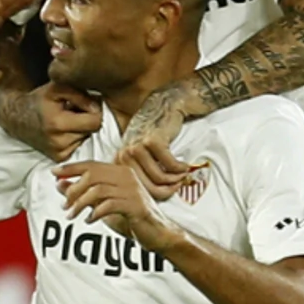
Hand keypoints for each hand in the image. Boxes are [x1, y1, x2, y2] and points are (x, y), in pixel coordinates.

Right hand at [22, 83, 101, 160]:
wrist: (17, 117)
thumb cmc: (39, 100)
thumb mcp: (57, 88)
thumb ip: (80, 94)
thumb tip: (98, 107)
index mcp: (57, 124)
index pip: (95, 122)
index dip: (94, 110)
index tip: (84, 104)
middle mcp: (58, 142)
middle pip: (92, 130)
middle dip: (87, 119)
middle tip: (73, 111)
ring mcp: (58, 153)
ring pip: (86, 138)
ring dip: (80, 128)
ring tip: (66, 120)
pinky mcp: (58, 158)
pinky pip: (78, 146)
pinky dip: (74, 137)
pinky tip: (63, 130)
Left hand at [53, 161, 179, 250]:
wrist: (158, 234)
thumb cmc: (130, 217)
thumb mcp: (103, 204)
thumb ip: (84, 193)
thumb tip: (59, 184)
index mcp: (120, 172)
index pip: (91, 164)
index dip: (71, 168)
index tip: (54, 173)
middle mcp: (127, 177)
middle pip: (92, 175)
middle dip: (73, 189)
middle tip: (64, 206)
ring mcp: (132, 190)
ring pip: (97, 190)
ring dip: (80, 204)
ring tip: (72, 216)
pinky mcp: (135, 206)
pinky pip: (108, 205)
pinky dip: (94, 213)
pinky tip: (89, 220)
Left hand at [117, 83, 193, 197]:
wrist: (163, 105)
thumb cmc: (152, 133)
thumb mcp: (138, 152)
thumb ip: (137, 172)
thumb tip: (144, 198)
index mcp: (118, 161)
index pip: (133, 189)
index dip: (152, 196)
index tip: (167, 192)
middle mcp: (124, 155)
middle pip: (146, 188)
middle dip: (166, 191)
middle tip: (178, 187)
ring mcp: (137, 148)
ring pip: (159, 178)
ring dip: (175, 179)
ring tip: (182, 176)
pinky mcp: (152, 141)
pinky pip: (170, 166)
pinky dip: (180, 168)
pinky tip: (185, 165)